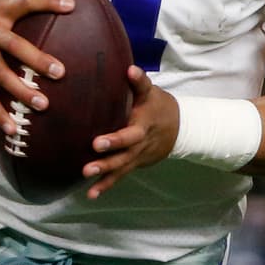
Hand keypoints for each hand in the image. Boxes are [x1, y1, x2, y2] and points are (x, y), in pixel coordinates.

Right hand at [0, 0, 72, 137]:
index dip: (47, 2)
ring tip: (43, 105)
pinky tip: (12, 128)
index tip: (70, 5)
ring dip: (21, 91)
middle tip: (60, 73)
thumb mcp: (2, 6)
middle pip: (14, 45)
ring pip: (1, 74)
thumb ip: (30, 7)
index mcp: (0, 10)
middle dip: (37, 60)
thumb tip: (70, 5)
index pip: (25, 2)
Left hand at [82, 66, 179, 199]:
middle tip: (89, 163)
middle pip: (124, 153)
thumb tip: (129, 69)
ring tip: (86, 175)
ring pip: (120, 166)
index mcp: (143, 124)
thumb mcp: (151, 92)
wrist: (178, 128)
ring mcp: (136, 155)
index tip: (97, 142)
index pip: (130, 133)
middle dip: (107, 159)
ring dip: (104, 174)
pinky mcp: (133, 163)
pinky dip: (106, 186)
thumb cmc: (158, 105)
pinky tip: (91, 194)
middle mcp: (139, 143)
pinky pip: (120, 176)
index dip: (115, 139)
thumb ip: (140, 82)